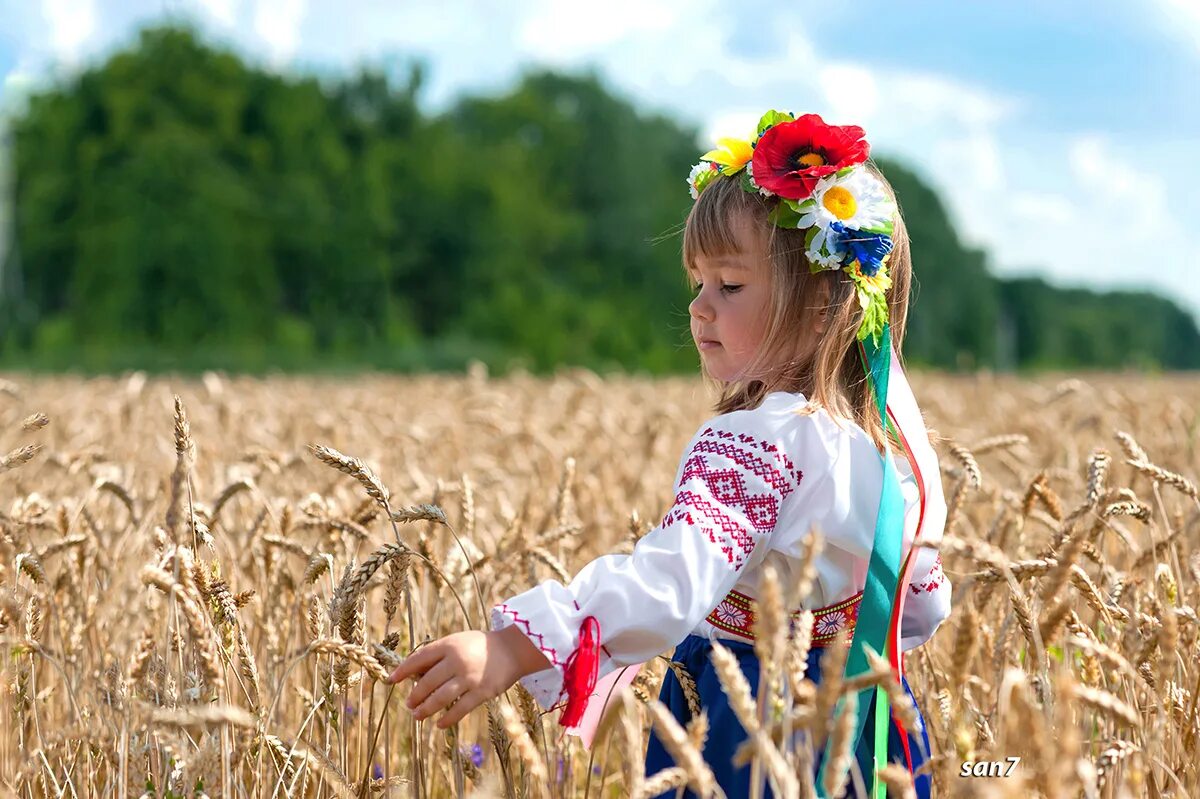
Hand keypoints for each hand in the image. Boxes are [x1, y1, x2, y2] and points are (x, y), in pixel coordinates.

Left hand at [386, 627, 550, 727]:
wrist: (512, 650)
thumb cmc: (479, 646)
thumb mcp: (458, 642)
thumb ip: (438, 655)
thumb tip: (414, 675)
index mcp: (449, 645)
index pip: (419, 658)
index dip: (403, 670)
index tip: (392, 680)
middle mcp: (457, 660)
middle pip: (427, 682)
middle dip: (414, 695)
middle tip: (409, 704)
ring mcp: (469, 677)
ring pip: (440, 698)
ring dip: (425, 709)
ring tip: (417, 715)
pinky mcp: (482, 691)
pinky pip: (460, 709)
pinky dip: (447, 719)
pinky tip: (439, 724)